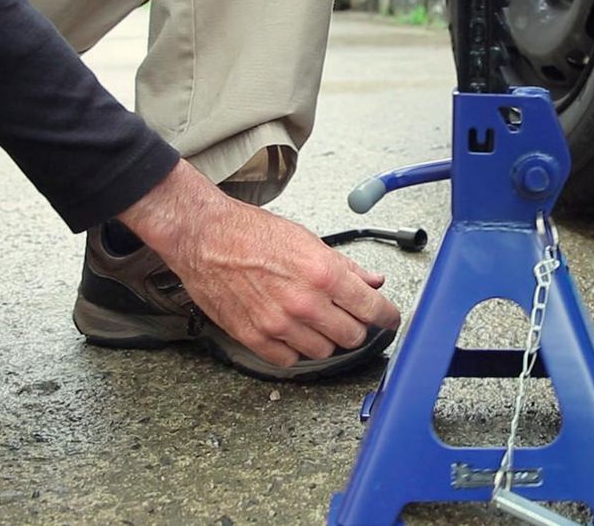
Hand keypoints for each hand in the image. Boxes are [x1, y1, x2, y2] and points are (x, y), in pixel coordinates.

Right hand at [118, 160, 400, 366]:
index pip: (372, 309)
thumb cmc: (253, 233)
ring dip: (325, 339)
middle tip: (347, 316)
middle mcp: (305, 303)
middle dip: (356, 326)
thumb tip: (374, 281)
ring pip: (324, 351)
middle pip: (352, 336)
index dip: (387, 316)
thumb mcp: (309, 240)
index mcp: (324, 274)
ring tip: (315, 320)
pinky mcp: (254, 337)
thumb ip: (346, 267)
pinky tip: (291, 330)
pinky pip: (290, 360)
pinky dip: (295, 349)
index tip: (389, 318)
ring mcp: (279, 324)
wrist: (205, 238)